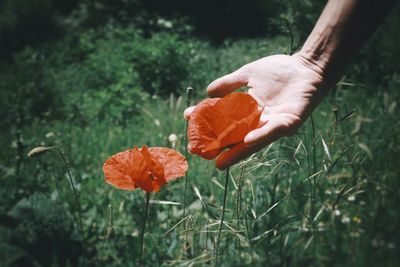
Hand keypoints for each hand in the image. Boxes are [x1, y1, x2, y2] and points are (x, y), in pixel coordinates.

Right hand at [185, 54, 326, 169]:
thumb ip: (229, 83)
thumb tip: (208, 92)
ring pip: (251, 140)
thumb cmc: (281, 70)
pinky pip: (272, 131)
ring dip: (236, 151)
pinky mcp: (288, 122)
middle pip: (234, 135)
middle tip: (196, 150)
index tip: (187, 120)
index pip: (224, 118)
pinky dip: (260, 136)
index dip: (207, 120)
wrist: (308, 66)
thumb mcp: (249, 74)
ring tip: (219, 162)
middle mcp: (258, 122)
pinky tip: (246, 141)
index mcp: (248, 111)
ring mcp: (273, 124)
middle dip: (216, 145)